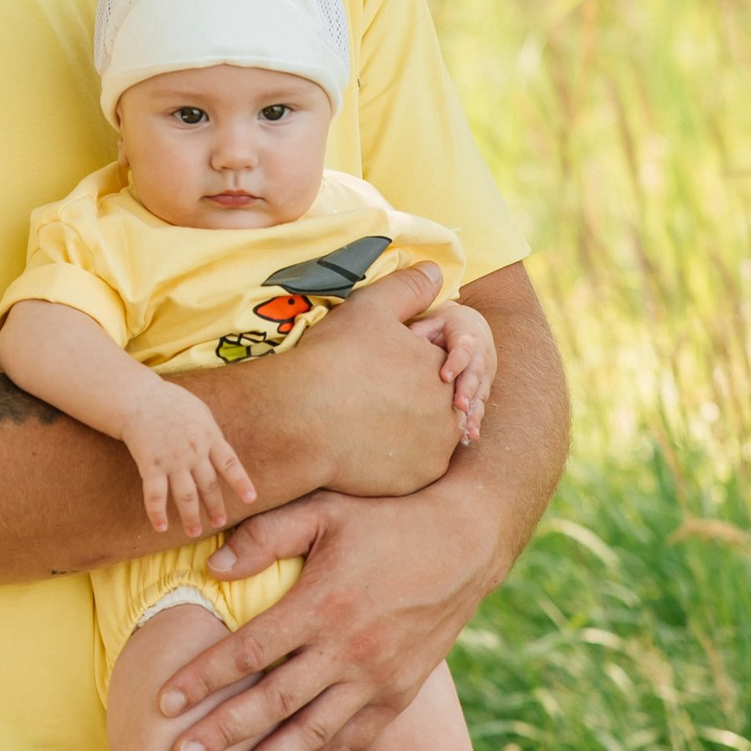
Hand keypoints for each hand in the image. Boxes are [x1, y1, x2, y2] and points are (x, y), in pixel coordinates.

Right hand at [119, 382, 258, 537]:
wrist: (139, 398)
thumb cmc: (172, 403)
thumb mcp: (201, 413)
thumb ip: (212, 435)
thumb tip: (222, 454)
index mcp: (209, 437)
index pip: (229, 463)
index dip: (240, 482)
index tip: (251, 499)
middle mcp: (193, 452)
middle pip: (209, 485)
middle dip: (215, 506)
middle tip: (220, 523)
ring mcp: (172, 461)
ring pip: (186, 495)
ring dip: (191, 516)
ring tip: (194, 532)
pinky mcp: (151, 466)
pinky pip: (155, 494)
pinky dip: (157, 512)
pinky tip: (161, 527)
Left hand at [159, 488, 498, 750]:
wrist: (464, 543)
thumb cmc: (384, 519)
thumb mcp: (325, 510)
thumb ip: (265, 536)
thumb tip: (212, 566)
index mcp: (322, 603)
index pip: (250, 651)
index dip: (203, 677)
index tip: (166, 699)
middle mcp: (348, 648)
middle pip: (273, 703)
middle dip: (222, 733)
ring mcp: (377, 678)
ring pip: (312, 734)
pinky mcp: (399, 694)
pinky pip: (351, 739)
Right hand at [273, 262, 459, 496]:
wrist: (300, 421)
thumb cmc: (334, 360)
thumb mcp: (371, 308)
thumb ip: (409, 287)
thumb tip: (436, 271)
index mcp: (444, 369)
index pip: (436, 362)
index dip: (404, 360)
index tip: (373, 364)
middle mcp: (450, 412)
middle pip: (434, 399)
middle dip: (410, 394)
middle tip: (368, 391)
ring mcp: (436, 450)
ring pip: (427, 433)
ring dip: (407, 425)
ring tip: (367, 416)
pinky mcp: (417, 480)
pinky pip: (413, 464)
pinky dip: (397, 455)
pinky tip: (367, 442)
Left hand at [409, 303, 496, 443]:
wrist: (473, 327)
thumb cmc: (445, 326)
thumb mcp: (433, 322)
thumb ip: (420, 332)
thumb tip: (401, 342)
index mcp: (467, 337)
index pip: (463, 350)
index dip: (454, 363)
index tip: (444, 376)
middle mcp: (480, 357)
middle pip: (475, 375)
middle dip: (467, 390)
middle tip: (458, 405)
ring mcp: (485, 374)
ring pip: (481, 394)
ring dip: (474, 413)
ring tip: (467, 430)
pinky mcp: (483, 387)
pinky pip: (481, 406)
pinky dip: (475, 421)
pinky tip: (469, 436)